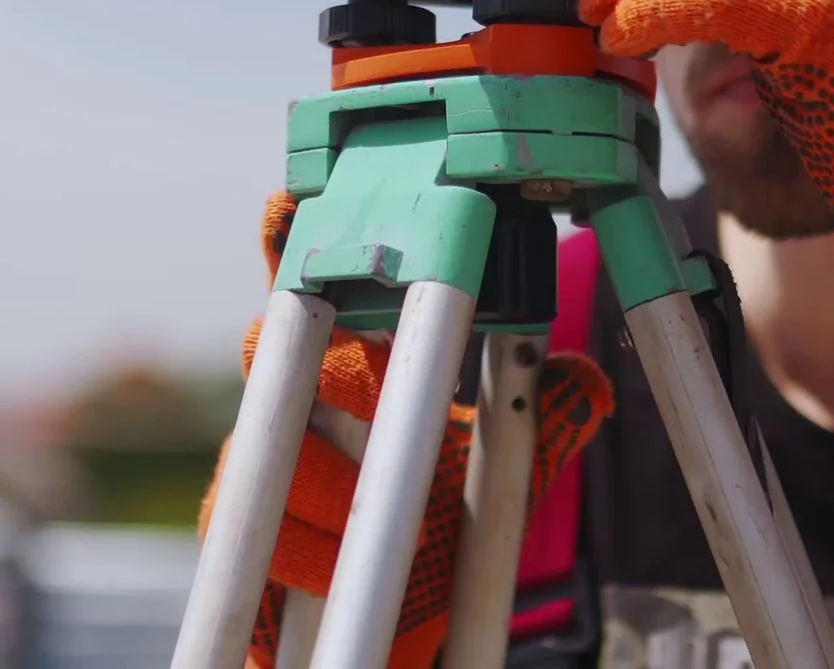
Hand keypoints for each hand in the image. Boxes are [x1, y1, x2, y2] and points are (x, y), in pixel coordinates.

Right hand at [201, 191, 614, 668]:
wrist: (400, 624)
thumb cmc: (442, 519)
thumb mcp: (499, 466)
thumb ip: (539, 418)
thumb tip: (589, 379)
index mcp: (348, 357)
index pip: (313, 277)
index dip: (293, 235)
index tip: (302, 209)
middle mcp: (293, 395)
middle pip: (275, 342)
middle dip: (335, 365)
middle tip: (380, 387)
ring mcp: (261, 459)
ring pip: (270, 446)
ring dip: (336, 487)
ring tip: (391, 521)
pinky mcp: (244, 531)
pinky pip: (261, 532)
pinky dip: (311, 553)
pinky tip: (347, 568)